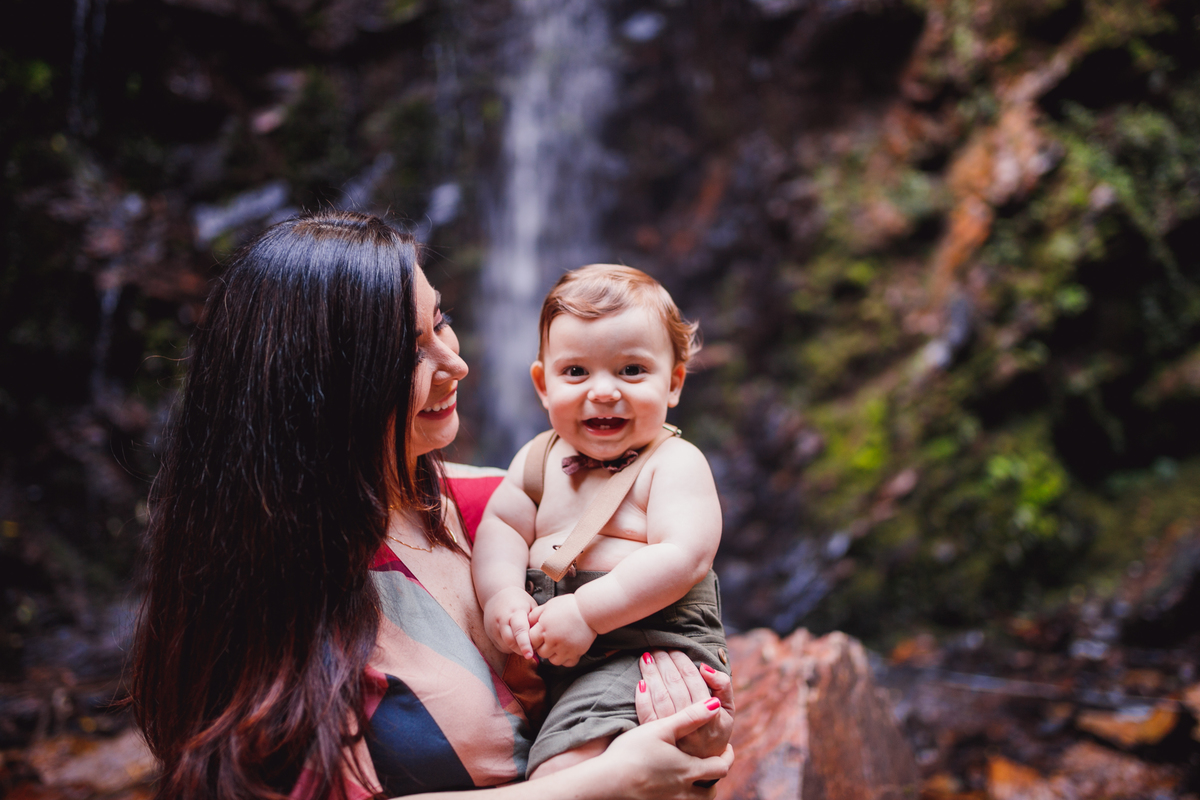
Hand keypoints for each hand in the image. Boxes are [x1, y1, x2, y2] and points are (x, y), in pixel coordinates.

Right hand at [482, 587, 536, 659]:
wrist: (497, 593)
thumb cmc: (519, 601)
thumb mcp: (531, 605)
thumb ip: (536, 621)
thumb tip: (543, 639)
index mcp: (516, 611)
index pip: (520, 630)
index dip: (525, 644)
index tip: (530, 655)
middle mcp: (502, 619)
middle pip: (511, 641)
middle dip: (521, 650)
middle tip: (531, 652)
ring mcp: (494, 626)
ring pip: (505, 646)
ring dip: (516, 649)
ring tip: (525, 645)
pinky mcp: (490, 633)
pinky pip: (501, 646)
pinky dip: (510, 648)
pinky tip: (516, 641)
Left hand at [527, 594, 596, 666]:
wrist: (590, 610)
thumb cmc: (568, 605)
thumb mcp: (548, 605)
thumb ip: (535, 615)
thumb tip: (527, 622)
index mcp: (544, 628)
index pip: (531, 641)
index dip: (533, 639)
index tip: (538, 636)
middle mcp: (553, 640)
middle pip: (541, 653)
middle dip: (543, 647)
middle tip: (549, 640)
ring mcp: (565, 648)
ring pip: (553, 661)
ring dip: (553, 655)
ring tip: (558, 646)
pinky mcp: (576, 653)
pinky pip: (567, 663)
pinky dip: (566, 659)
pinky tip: (567, 650)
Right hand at [596, 697, 732, 799]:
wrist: (606, 783)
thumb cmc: (631, 752)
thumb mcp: (661, 729)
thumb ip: (689, 717)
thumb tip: (715, 704)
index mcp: (689, 769)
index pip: (721, 767)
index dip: (727, 756)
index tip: (726, 747)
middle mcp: (684, 791)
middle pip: (711, 791)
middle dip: (715, 778)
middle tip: (712, 764)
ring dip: (700, 791)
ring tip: (694, 778)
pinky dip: (681, 797)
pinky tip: (671, 787)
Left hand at [636, 650, 733, 759]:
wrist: (702, 764)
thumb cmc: (715, 729)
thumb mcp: (728, 710)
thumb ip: (723, 686)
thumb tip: (705, 667)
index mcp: (710, 714)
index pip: (694, 681)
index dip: (683, 663)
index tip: (675, 649)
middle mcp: (691, 724)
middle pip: (675, 686)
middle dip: (665, 663)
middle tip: (658, 648)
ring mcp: (673, 733)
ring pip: (660, 697)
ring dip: (652, 675)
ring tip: (647, 658)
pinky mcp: (658, 739)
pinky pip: (647, 715)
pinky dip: (642, 698)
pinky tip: (639, 682)